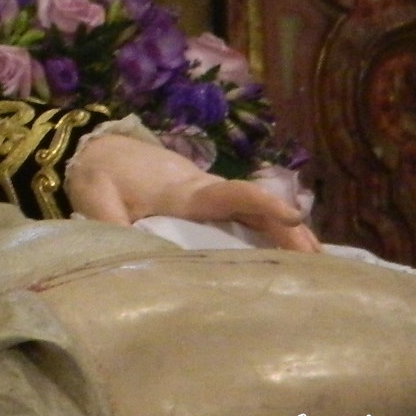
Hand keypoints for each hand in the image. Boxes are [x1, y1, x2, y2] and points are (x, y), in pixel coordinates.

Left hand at [66, 134, 320, 251]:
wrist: (96, 147)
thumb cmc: (100, 173)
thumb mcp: (96, 198)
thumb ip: (110, 224)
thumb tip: (125, 256)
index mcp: (184, 194)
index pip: (230, 194)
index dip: (262, 203)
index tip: (292, 216)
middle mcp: (204, 194)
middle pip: (256, 211)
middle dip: (289, 232)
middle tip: (319, 265)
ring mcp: (207, 198)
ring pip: (255, 215)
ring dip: (285, 236)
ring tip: (316, 268)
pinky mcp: (204, 204)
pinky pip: (245, 218)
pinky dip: (269, 233)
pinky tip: (286, 257)